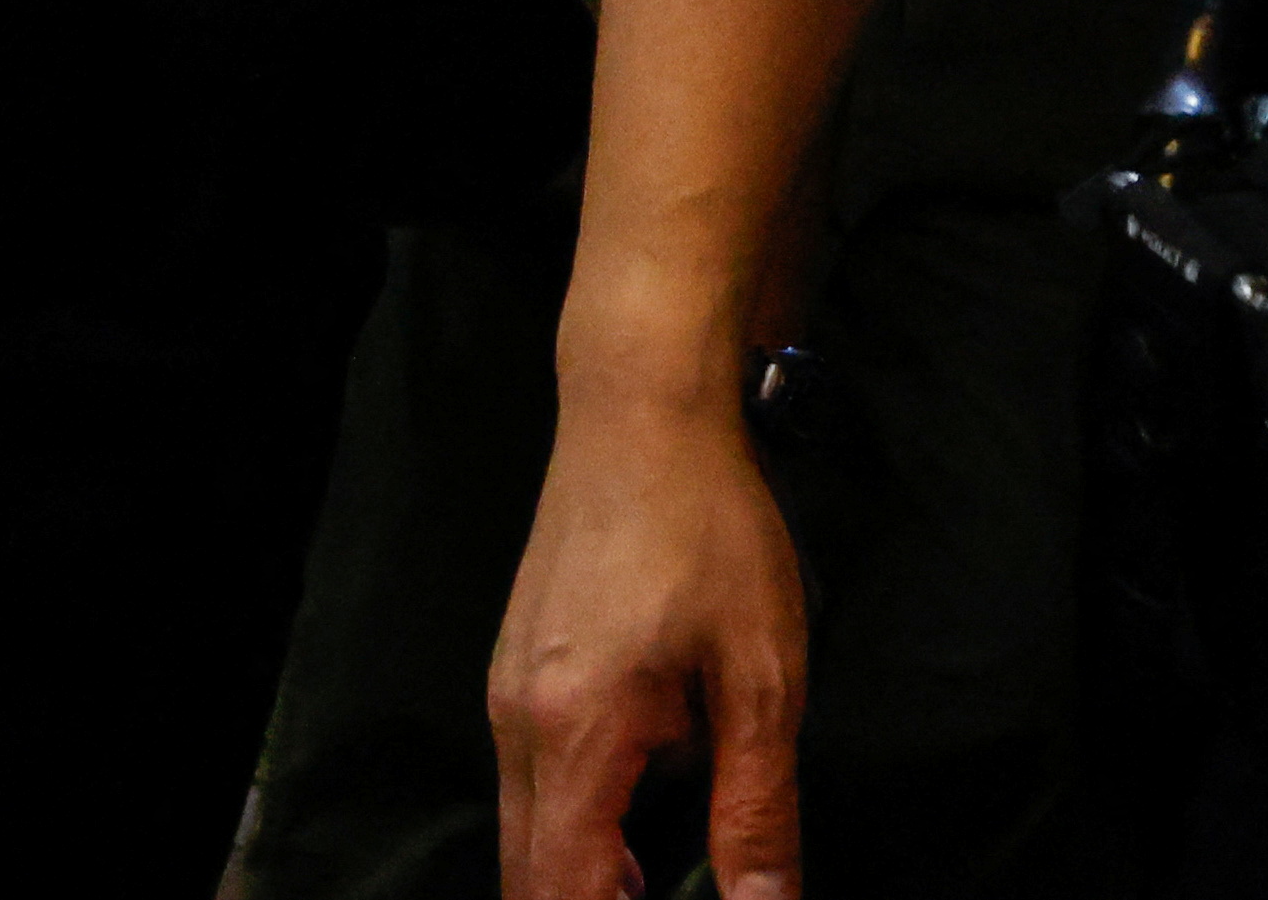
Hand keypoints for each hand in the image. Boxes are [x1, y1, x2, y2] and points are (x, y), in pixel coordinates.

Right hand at [489, 379, 810, 899]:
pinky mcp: (514, 665)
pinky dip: (572, 825)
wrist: (638, 415)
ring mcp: (505, 689)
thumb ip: (757, 809)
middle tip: (658, 897)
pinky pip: (527, 779)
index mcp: (577, 731)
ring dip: (581, 874)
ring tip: (655, 884)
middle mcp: (517, 719)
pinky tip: (635, 820)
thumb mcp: (763, 678)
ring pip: (522, 827)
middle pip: (524, 873)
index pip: (562, 888)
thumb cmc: (709, 533)